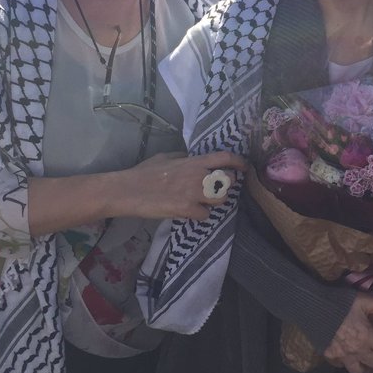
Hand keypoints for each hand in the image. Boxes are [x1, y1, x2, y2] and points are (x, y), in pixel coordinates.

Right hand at [125, 150, 246, 220]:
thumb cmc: (143, 173)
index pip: (225, 158)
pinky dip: (200, 215)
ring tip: (204, 202)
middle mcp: (198, 175)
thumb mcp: (165, 158)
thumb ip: (183, 158)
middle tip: (218, 191)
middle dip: (227, 187)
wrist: (127, 190)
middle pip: (228, 182)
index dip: (238, 162)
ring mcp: (193, 193)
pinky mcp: (186, 209)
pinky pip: (205, 215)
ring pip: (221, 199)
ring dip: (215, 202)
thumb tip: (191, 158)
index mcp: (193, 161)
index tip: (244, 168)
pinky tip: (190, 213)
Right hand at [323, 293, 372, 372]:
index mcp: (367, 336)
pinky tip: (352, 362)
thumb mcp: (364, 299)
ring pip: (359, 371)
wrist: (314, 307)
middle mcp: (357, 350)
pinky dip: (349, 366)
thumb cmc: (341, 302)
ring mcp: (342, 355)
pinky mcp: (330, 355)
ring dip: (370, 372)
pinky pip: (342, 366)